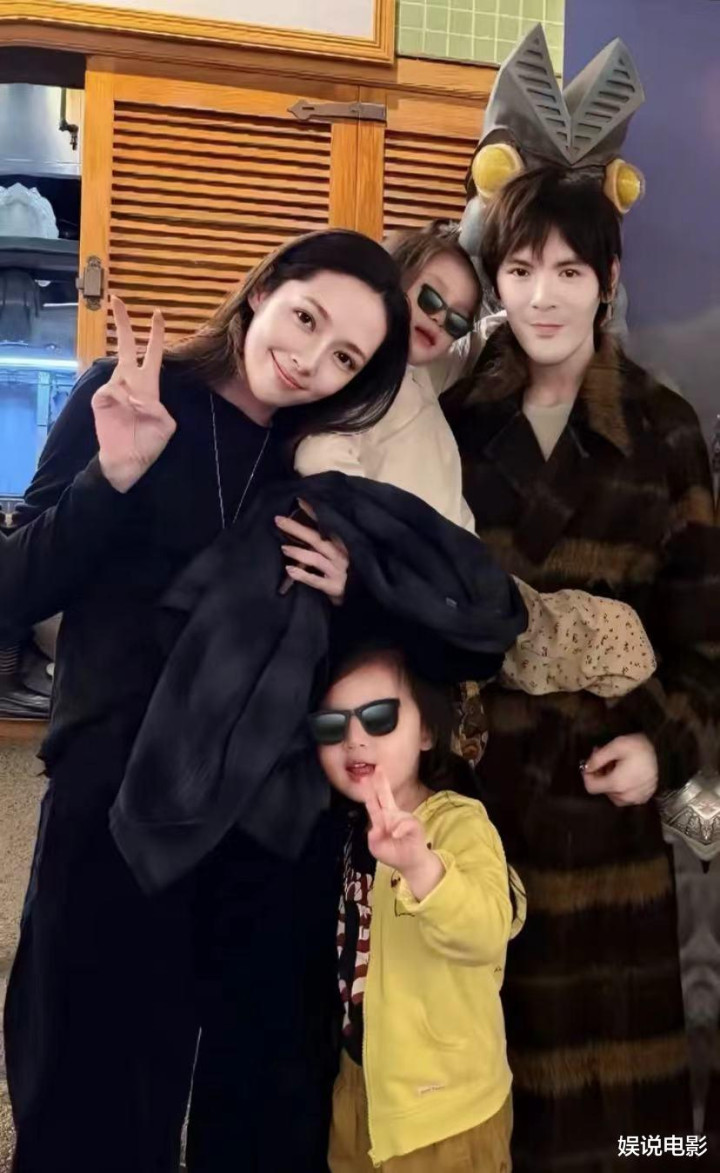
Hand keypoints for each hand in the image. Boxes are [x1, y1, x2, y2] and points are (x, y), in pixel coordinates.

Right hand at [92, 296, 175, 492]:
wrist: (127, 461)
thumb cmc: (147, 443)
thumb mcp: (165, 425)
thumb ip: (159, 407)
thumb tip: (141, 397)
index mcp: (148, 386)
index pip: (152, 354)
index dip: (155, 334)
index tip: (158, 313)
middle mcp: (130, 382)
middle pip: (126, 346)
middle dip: (123, 323)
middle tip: (118, 298)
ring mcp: (113, 389)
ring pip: (119, 372)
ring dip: (129, 390)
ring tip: (134, 413)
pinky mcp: (101, 398)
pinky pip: (113, 391)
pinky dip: (122, 401)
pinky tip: (124, 414)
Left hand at [275, 498, 348, 603]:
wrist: (360, 596)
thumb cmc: (346, 573)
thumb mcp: (340, 554)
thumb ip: (326, 542)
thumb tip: (302, 528)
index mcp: (342, 544)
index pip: (327, 525)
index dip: (314, 512)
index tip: (299, 500)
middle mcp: (341, 556)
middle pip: (317, 540)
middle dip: (298, 529)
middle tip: (279, 520)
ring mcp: (338, 572)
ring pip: (316, 559)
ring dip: (299, 552)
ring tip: (283, 548)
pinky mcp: (334, 587)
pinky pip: (316, 581)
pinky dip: (303, 575)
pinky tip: (290, 570)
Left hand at [365, 769, 443, 899]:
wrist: (410, 864)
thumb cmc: (393, 853)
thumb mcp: (377, 848)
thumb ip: (373, 838)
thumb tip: (375, 828)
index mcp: (383, 818)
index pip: (374, 803)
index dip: (369, 791)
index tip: (364, 778)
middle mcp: (393, 815)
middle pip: (386, 796)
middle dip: (381, 782)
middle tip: (378, 769)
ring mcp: (404, 819)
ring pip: (394, 815)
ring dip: (390, 825)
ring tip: (392, 836)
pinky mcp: (415, 825)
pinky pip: (405, 823)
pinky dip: (399, 829)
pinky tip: (395, 834)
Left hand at [582, 734, 658, 806]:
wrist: (668, 753)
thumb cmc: (641, 748)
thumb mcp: (616, 746)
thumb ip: (597, 758)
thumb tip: (586, 767)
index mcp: (616, 784)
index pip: (590, 787)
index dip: (587, 774)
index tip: (592, 762)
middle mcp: (625, 796)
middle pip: (602, 790)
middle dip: (600, 774)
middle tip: (607, 758)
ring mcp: (635, 799)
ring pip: (613, 794)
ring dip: (611, 781)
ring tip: (618, 765)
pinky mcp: (644, 798)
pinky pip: (625, 796)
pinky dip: (622, 787)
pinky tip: (628, 773)